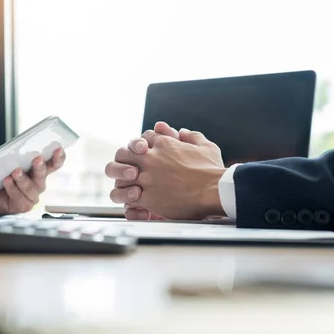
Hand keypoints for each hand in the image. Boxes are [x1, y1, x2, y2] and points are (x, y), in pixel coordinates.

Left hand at [0, 148, 65, 214]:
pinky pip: (20, 197)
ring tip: (16, 171)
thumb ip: (14, 157)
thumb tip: (17, 150)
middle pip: (44, 175)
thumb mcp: (5, 162)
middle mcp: (37, 183)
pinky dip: (13, 188)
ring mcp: (31, 196)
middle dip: (41, 167)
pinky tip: (7, 180)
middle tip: (37, 159)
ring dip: (24, 179)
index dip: (58, 157)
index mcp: (37, 170)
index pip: (53, 164)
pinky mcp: (23, 206)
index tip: (58, 149)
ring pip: (32, 187)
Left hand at [107, 125, 226, 219]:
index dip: (142, 146)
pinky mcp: (146, 197)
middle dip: (123, 161)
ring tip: (128, 186)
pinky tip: (136, 201)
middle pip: (122, 153)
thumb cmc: (213, 171)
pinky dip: (128, 199)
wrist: (215, 191)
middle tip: (129, 169)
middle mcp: (150, 158)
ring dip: (120, 180)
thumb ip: (192, 137)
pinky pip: (126, 196)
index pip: (142, 138)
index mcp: (163, 144)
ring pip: (118, 174)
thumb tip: (183, 132)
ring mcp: (146, 177)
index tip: (145, 154)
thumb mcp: (206, 146)